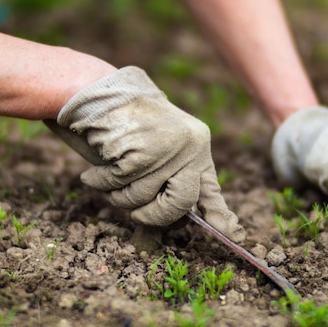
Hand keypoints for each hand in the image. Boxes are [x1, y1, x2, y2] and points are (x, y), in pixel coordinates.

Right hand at [44, 66, 245, 241]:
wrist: (99, 92)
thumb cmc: (125, 127)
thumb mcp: (158, 150)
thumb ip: (171, 180)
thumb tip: (184, 219)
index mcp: (197, 146)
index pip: (211, 189)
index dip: (220, 216)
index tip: (234, 234)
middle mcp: (189, 146)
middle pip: (181, 204)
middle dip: (152, 215)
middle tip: (133, 213)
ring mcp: (167, 147)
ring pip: (143, 198)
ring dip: (117, 196)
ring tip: (105, 178)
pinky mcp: (142, 150)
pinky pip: (119, 185)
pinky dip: (101, 183)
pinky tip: (93, 173)